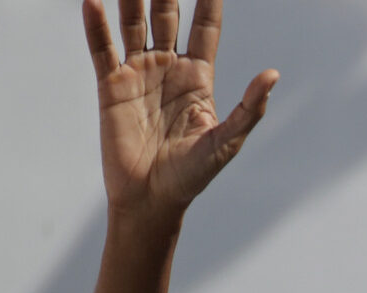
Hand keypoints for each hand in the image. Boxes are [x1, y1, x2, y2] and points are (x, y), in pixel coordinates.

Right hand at [83, 0, 277, 216]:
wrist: (152, 198)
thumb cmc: (193, 175)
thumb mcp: (227, 141)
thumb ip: (249, 107)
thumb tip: (273, 74)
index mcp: (199, 78)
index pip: (205, 29)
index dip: (209, 2)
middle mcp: (169, 68)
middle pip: (167, 16)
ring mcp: (139, 73)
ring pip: (134, 23)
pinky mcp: (111, 85)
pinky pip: (102, 48)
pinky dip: (97, 24)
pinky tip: (93, 2)